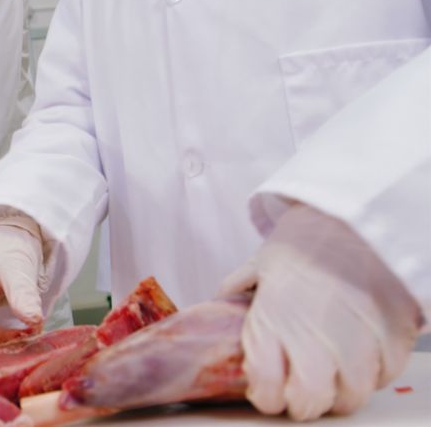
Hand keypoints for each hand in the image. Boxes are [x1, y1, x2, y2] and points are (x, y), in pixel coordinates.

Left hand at [220, 204, 422, 420]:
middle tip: (300, 388)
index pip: (268, 391)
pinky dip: (374, 373)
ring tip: (333, 373)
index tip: (266, 389)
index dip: (266, 396)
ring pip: (352, 397)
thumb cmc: (307, 236)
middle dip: (302, 403)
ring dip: (340, 392)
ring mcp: (359, 341)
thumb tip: (223, 298)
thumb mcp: (262, 261)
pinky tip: (363, 355)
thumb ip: (241, 288)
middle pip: (310, 405)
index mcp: (275, 324)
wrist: (355, 212)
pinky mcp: (396, 336)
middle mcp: (316, 340)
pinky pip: (386, 375)